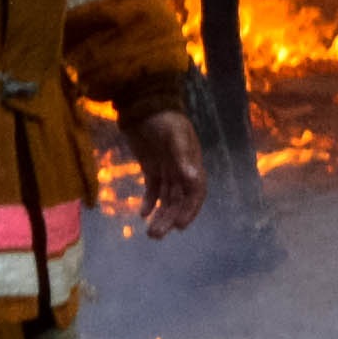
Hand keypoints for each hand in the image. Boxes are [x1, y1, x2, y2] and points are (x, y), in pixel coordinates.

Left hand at [116, 96, 207, 237]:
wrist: (143, 104)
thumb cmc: (163, 117)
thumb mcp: (173, 135)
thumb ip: (182, 156)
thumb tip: (192, 179)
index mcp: (192, 163)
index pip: (195, 192)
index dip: (190, 210)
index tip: (180, 226)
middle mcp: (182, 170)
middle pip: (179, 200)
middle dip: (170, 218)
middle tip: (156, 235)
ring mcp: (167, 170)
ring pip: (166, 199)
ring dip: (160, 215)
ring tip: (150, 232)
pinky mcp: (151, 168)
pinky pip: (153, 190)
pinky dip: (149, 202)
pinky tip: (142, 214)